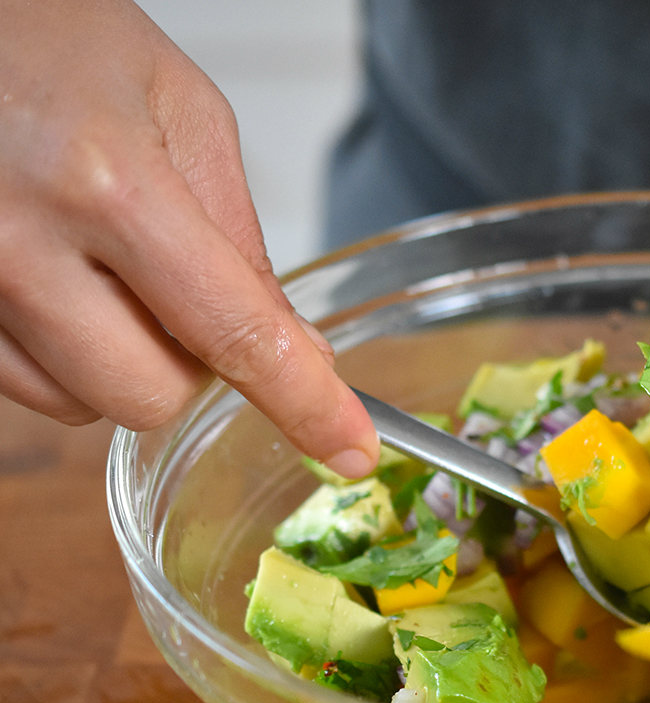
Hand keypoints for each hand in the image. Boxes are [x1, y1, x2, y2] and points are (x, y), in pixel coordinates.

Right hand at [0, 0, 376, 476]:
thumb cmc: (53, 36)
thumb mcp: (182, 109)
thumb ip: (241, 240)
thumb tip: (297, 347)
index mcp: (107, 185)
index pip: (232, 333)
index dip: (304, 402)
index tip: (348, 447)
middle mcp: (22, 247)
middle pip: (152, 397)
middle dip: (194, 367)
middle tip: (186, 292)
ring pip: (85, 404)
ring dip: (125, 360)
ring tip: (107, 264)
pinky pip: (27, 387)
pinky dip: (66, 356)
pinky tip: (63, 281)